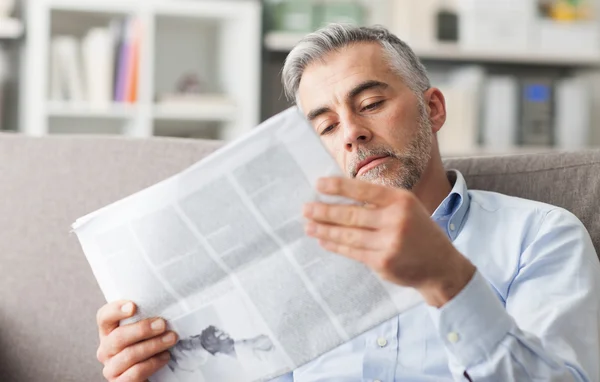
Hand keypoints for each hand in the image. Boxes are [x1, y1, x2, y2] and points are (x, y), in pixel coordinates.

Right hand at [96, 301, 178, 381]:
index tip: (133, 306)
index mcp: (109, 332)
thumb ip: (146, 318)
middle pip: (118, 337)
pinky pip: (135, 373)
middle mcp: (106, 350)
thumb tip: (164, 303)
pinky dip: (152, 363)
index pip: (104, 317)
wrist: (150, 375)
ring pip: (129, 355)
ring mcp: (111, 368)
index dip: (116, 310)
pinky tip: (165, 356)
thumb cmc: (149, 348)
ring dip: (153, 345)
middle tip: (162, 324)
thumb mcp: (145, 331)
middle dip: (142, 329)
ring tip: (171, 339)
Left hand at [303, 177, 475, 307]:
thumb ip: (379, 202)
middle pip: (351, 214)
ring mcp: (389, 243)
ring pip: (348, 235)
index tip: (318, 184)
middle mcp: (395, 220)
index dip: (338, 187)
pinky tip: (323, 239)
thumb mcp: (407, 208)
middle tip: (305, 208)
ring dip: (324, 229)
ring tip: (308, 225)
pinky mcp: (383, 262)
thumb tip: (340, 196)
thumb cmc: (419, 231)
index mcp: (400, 200)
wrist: (440, 266)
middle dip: (324, 211)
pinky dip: (335, 245)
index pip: (363, 190)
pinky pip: (352, 251)